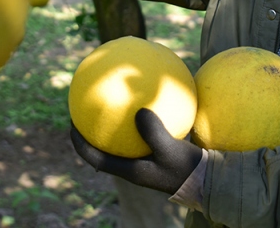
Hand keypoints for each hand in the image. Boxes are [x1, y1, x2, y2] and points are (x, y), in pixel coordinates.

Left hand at [69, 108, 203, 195]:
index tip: (71, 122)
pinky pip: (141, 133)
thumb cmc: (187, 168)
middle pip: (103, 147)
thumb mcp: (171, 151)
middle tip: (84, 107)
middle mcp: (133, 165)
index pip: (94, 158)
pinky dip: (138, 119)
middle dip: (92, 129)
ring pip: (121, 140)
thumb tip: (139, 112)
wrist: (208, 179)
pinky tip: (144, 100)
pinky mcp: (157, 152)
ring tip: (110, 100)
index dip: (79, 142)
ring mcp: (144, 160)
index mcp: (129, 170)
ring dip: (113, 124)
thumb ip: (154, 133)